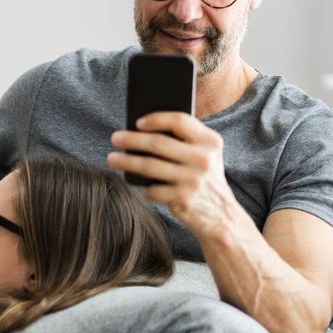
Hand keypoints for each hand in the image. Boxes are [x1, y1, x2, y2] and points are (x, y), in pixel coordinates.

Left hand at [107, 112, 236, 239]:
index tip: (137, 122)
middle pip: (158, 143)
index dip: (156, 119)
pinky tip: (138, 185)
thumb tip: (142, 129)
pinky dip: (143, 188)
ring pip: (150, 166)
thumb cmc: (204, 177)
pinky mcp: (183, 198)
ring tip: (112, 159)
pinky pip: (152, 189)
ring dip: (126, 161)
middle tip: (115, 138)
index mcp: (210, 141)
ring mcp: (193, 179)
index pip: (179, 121)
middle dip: (132, 139)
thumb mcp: (204, 154)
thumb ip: (185, 140)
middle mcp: (203, 159)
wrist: (221, 214)